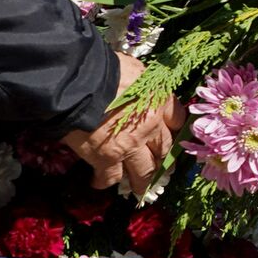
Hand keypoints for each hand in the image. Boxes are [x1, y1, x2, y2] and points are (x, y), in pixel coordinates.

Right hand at [62, 53, 186, 195]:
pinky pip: (110, 178)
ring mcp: (130, 146)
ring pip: (144, 173)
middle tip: (160, 168)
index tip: (169, 136)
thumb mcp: (134, 69)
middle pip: (164, 151)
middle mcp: (151, 127)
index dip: (173, 130)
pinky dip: (104, 182)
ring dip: (141, 182)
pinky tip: (99, 182)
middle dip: (162, 161)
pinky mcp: (107, 159)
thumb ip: (142, 85)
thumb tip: (138, 88)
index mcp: (160, 100)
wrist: (80, 82)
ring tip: (139, 189)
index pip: (178, 120)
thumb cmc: (105, 68)